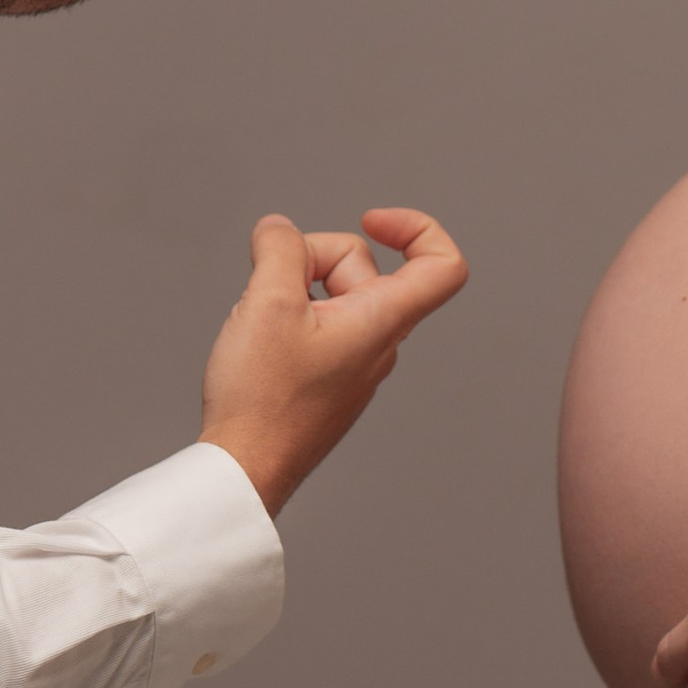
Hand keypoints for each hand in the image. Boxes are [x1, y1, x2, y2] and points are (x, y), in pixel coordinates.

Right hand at [199, 207, 468, 513]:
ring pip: (333, 294)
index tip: (372, 220)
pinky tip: (259, 339)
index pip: (443, 266)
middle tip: (272, 283)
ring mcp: (354, 362)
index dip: (417, 228)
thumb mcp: (267, 303)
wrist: (245, 467)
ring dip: (294, 287)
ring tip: (259, 320)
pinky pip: (316, 324)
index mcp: (382, 322)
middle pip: (362, 268)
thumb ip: (281, 248)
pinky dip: (288, 316)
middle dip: (313, 257)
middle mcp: (378, 343)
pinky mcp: (329, 377)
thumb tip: (279, 229)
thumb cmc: (264, 402)